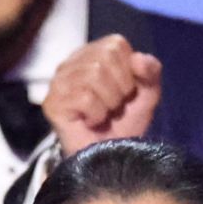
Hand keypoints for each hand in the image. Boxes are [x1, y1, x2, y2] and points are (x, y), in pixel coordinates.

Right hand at [43, 35, 161, 155]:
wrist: (110, 158)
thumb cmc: (124, 124)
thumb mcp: (147, 93)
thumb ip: (150, 70)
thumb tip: (138, 59)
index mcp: (92, 54)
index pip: (116, 45)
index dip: (129, 70)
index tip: (125, 91)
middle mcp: (71, 64)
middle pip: (105, 58)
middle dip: (120, 87)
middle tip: (114, 106)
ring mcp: (58, 83)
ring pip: (94, 76)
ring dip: (109, 102)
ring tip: (104, 114)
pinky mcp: (52, 104)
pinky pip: (84, 98)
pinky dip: (97, 114)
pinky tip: (91, 122)